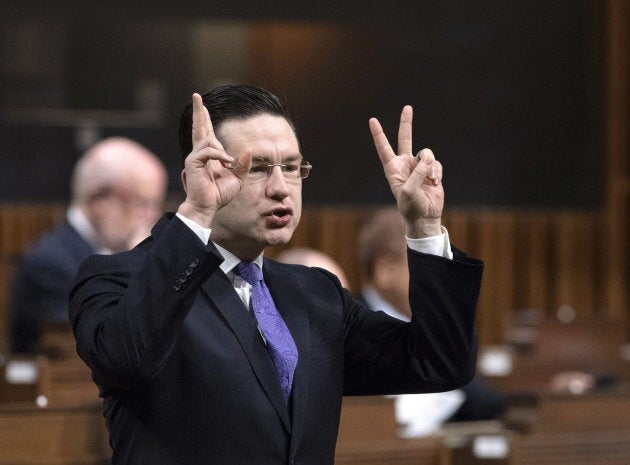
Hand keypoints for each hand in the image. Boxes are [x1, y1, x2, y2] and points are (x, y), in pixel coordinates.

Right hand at [177, 93, 250, 226]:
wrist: (207, 207)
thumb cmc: (219, 195)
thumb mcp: (237, 179)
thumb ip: (242, 165)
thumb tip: (248, 150)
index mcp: (210, 155)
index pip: (207, 133)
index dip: (205, 119)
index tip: (203, 106)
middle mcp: (201, 153)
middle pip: (199, 127)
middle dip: (198, 111)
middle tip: (196, 96)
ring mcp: (195, 156)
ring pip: (207, 139)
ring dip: (220, 150)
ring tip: (227, 166)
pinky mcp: (193, 162)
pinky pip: (208, 151)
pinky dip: (219, 156)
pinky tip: (226, 164)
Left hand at [369, 105, 443, 237]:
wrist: (425, 217)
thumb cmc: (411, 206)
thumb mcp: (410, 190)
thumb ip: (418, 172)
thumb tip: (428, 158)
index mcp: (393, 169)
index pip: (384, 148)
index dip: (378, 134)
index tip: (372, 120)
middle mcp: (405, 164)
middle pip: (405, 139)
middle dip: (406, 123)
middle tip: (407, 108)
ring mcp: (418, 166)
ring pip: (427, 153)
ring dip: (429, 166)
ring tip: (429, 180)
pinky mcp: (432, 170)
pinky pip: (436, 163)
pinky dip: (437, 173)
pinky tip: (435, 183)